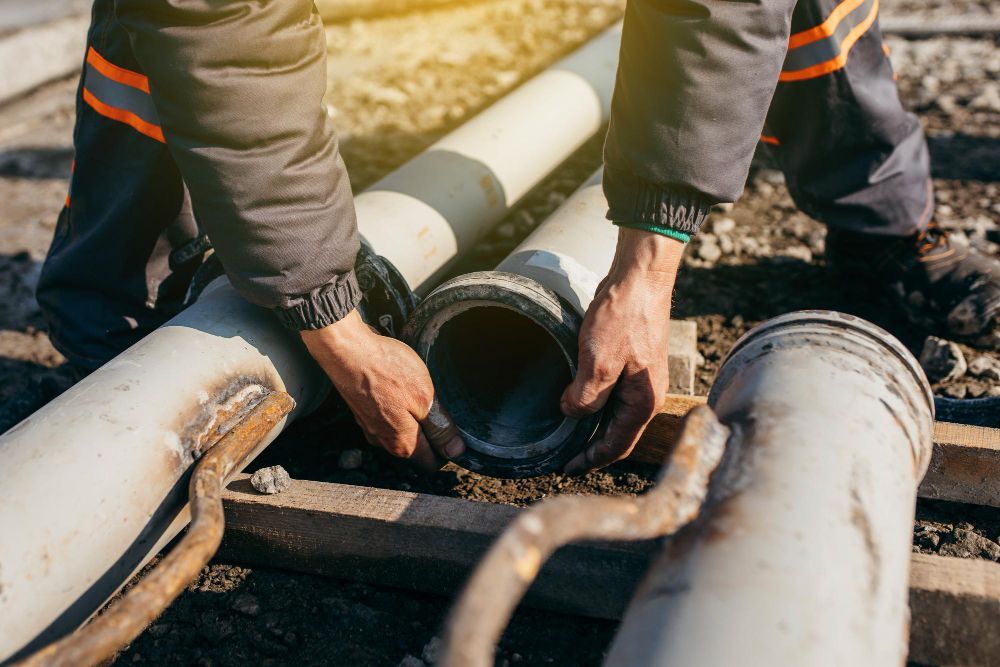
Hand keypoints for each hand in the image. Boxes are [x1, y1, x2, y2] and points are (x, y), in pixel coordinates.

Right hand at [301, 310, 464, 470]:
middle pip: (415, 449)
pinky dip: (396, 408)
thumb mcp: (424, 398)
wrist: (346, 351)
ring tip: (419, 393)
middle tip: (439, 405)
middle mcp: (384, 442)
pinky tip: (399, 388)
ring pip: (400, 433)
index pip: (432, 463)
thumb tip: (455, 451)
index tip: (455, 429)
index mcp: (402, 444)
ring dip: (413, 419)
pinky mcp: (362, 411)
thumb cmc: (387, 371)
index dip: (447, 450)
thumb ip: (440, 428)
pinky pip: (386, 418)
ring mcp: (370, 427)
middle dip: (431, 433)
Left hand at [560, 227, 683, 473]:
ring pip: (615, 414)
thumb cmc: (624, 316)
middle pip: (618, 434)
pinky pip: (614, 394)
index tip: (566, 469)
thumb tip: (572, 413)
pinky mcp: (633, 362)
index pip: (616, 445)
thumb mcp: (598, 362)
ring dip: (593, 426)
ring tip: (568, 433)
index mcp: (643, 402)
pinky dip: (596, 404)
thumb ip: (586, 396)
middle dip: (592, 448)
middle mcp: (647, 395)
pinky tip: (578, 401)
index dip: (591, 461)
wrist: (640, 277)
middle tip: (563, 456)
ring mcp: (641, 379)